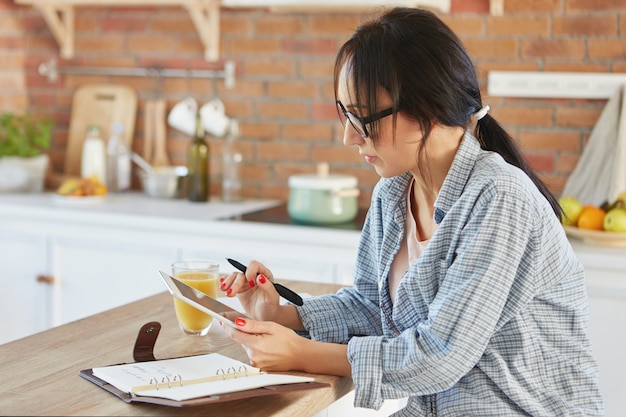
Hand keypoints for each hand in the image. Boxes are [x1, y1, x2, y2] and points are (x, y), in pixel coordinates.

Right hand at [220, 260, 280, 320]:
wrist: (266, 317)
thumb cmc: (271, 307)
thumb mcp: (272, 298)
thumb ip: (268, 287)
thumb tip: (260, 277)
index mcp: (265, 275)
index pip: (255, 266)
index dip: (250, 272)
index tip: (250, 284)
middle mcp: (255, 276)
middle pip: (242, 272)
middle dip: (235, 282)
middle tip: (231, 292)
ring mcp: (246, 282)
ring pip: (234, 277)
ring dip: (228, 283)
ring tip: (224, 290)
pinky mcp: (239, 288)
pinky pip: (230, 283)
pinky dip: (225, 284)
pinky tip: (222, 286)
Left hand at [221, 317, 351, 376]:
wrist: (301, 356)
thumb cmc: (290, 340)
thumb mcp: (272, 327)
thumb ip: (253, 325)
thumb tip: (236, 322)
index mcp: (256, 345)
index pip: (235, 334)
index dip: (227, 325)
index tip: (221, 318)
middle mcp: (253, 356)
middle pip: (241, 340)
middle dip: (245, 332)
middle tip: (257, 326)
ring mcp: (256, 363)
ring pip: (248, 346)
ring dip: (252, 340)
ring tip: (268, 337)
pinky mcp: (260, 367)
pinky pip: (253, 354)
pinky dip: (257, 347)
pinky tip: (269, 345)